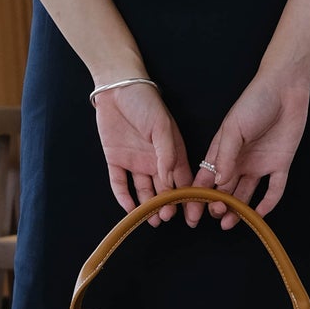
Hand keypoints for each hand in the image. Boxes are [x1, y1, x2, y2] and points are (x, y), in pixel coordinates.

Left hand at [93, 81, 201, 225]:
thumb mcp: (162, 126)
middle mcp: (155, 160)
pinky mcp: (116, 160)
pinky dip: (124, 197)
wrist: (117, 89)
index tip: (193, 214)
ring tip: (154, 220)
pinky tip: (130, 210)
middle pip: (164, 189)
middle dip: (167, 205)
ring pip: (144, 190)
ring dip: (148, 206)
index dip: (188, 197)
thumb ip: (168, 154)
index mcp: (172, 152)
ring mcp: (136, 161)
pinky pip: (120, 183)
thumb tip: (170, 181)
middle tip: (169, 218)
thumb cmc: (145, 102)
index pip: (183, 180)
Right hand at [198, 67, 309, 229]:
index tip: (191, 212)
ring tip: (228, 222)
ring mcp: (259, 163)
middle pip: (225, 189)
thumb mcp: (233, 128)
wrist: (285, 89)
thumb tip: (217, 182)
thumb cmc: (254, 102)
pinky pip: (274, 189)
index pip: (206, 177)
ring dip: (237, 209)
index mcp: (222, 149)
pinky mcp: (279, 164)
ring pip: (245, 193)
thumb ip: (224, 155)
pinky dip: (267, 203)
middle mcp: (239, 160)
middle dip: (217, 204)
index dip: (197, 195)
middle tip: (214, 215)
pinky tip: (259, 214)